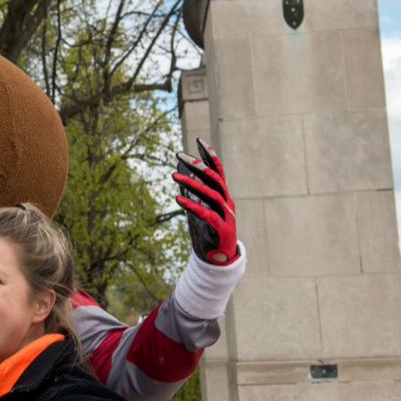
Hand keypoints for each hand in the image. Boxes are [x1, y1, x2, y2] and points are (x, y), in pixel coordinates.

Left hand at [172, 138, 238, 265]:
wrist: (220, 260)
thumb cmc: (208, 232)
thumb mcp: (198, 209)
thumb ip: (192, 193)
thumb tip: (178, 173)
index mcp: (223, 196)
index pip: (218, 171)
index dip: (210, 156)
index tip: (199, 141)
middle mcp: (227, 202)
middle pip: (214, 179)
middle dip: (197, 165)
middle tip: (178, 155)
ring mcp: (227, 215)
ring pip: (211, 194)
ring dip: (191, 184)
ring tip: (173, 176)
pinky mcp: (222, 229)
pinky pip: (207, 214)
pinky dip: (192, 206)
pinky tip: (177, 199)